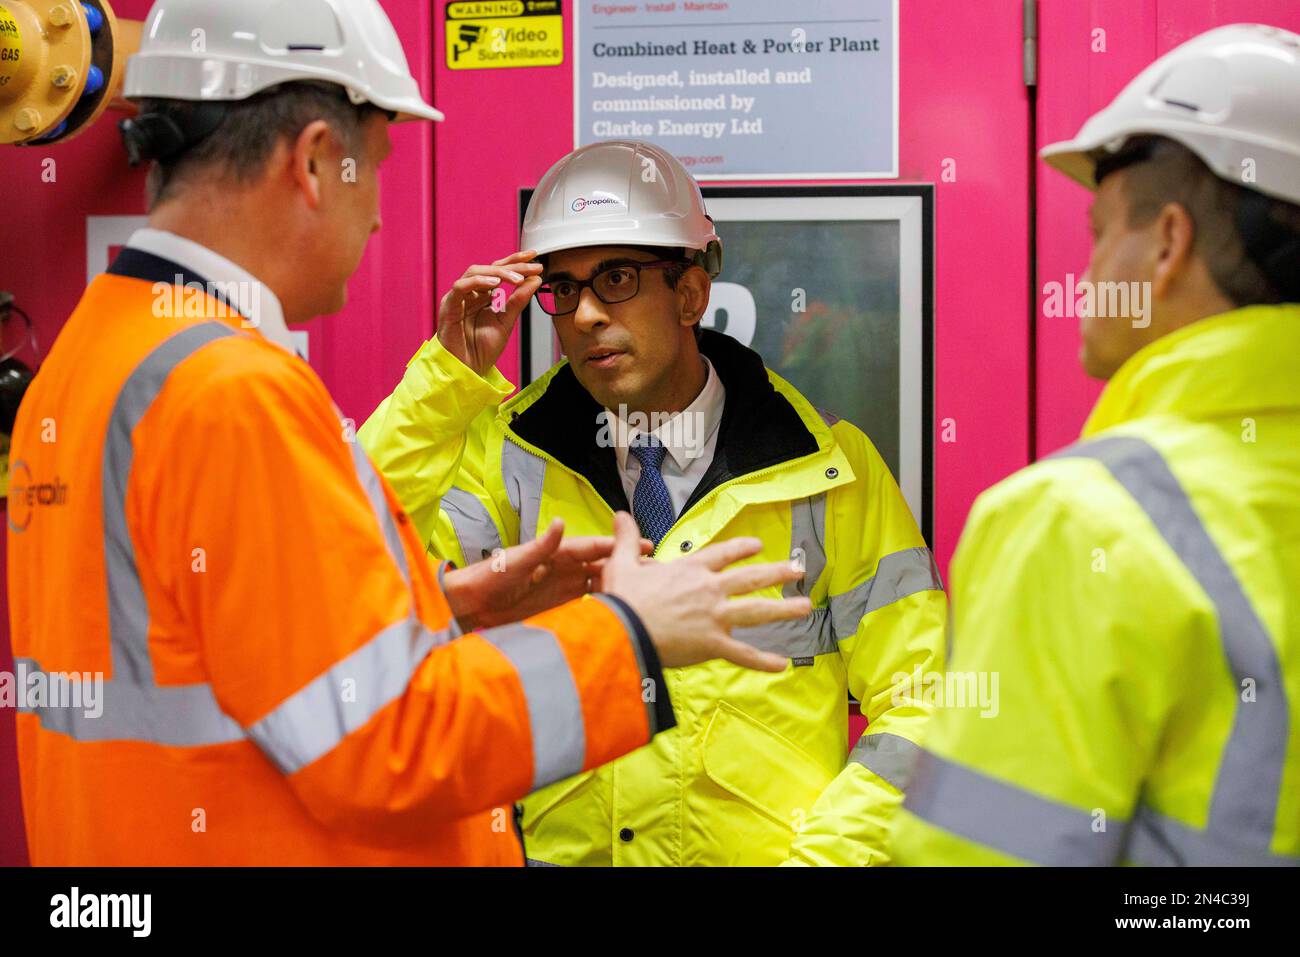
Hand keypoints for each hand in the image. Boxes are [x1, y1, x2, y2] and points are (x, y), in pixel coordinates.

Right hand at [437, 250, 543, 376]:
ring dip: (498, 273)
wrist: (467, 370)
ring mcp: (459, 298)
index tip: (535, 258)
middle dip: (512, 265)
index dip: (516, 262)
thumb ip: (519, 300)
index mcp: (482, 296)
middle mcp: (470, 294)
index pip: (499, 271)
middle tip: (532, 267)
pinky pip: (460, 287)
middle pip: (489, 268)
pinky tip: (494, 283)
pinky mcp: (449, 306)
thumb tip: (534, 280)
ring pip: (475, 272)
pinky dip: (477, 281)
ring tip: (516, 278)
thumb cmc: (481, 350)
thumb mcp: (507, 322)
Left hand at [442, 518, 649, 630]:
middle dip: (626, 565)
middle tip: (654, 571)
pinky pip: (586, 604)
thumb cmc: (487, 578)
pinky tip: (620, 610)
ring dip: (618, 584)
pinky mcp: (557, 608)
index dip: (617, 545)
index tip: (643, 545)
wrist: (468, 608)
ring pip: (598, 584)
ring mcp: (561, 589)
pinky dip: (603, 604)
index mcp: (554, 554)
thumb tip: (560, 522)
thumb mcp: (514, 560)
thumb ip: (540, 545)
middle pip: (601, 565)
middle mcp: (562, 569)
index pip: (592, 548)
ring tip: (644, 590)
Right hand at [601, 512, 808, 672]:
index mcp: (690, 569)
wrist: (625, 630)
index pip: (723, 554)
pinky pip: (743, 654)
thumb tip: (619, 515)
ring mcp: (715, 616)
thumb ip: (626, 539)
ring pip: (756, 611)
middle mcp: (709, 589)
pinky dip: (763, 661)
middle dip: (777, 572)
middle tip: (798, 570)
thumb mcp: (622, 563)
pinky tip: (783, 664)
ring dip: (783, 609)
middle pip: (750, 578)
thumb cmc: (622, 599)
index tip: (757, 545)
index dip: (741, 548)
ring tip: (805, 607)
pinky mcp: (713, 644)